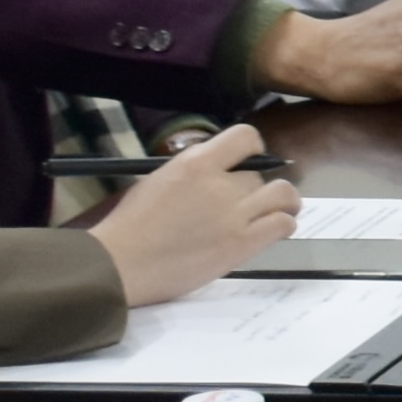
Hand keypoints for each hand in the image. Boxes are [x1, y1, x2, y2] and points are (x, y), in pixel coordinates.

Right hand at [88, 121, 295, 307]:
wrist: (118, 265)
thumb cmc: (128, 225)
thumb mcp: (159, 180)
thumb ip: (193, 172)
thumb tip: (216, 171)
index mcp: (195, 162)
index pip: (245, 137)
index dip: (252, 149)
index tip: (247, 162)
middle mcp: (221, 183)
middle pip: (259, 173)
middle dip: (254, 187)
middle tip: (245, 203)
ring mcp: (235, 214)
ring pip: (284, 194)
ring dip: (283, 201)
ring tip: (276, 211)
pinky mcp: (242, 244)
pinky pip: (283, 224)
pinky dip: (283, 224)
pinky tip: (272, 230)